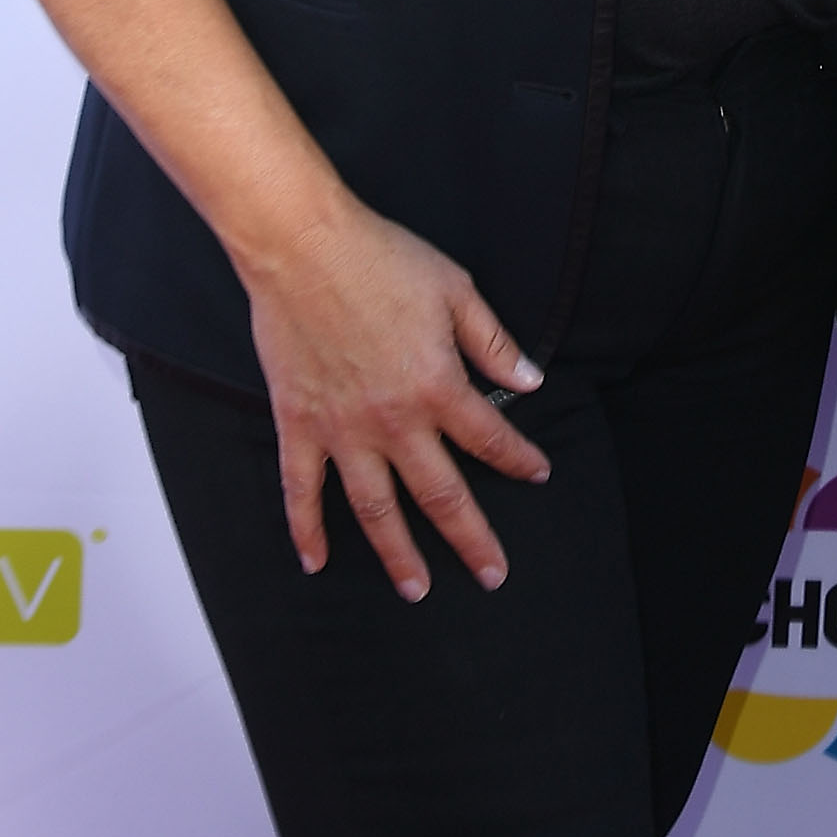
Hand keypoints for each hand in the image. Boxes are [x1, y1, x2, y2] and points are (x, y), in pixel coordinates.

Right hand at [242, 195, 551, 599]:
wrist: (302, 247)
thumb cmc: (381, 259)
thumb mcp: (456, 291)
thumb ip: (494, 343)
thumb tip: (531, 382)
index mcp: (439, 386)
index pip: (491, 438)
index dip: (519, 460)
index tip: (538, 475)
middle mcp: (394, 420)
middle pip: (441, 494)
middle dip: (471, 539)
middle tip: (492, 574)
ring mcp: (342, 430)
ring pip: (376, 509)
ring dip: (399, 553)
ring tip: (417, 589)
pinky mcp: (297, 425)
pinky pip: (301, 490)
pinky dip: (307, 529)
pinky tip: (317, 560)